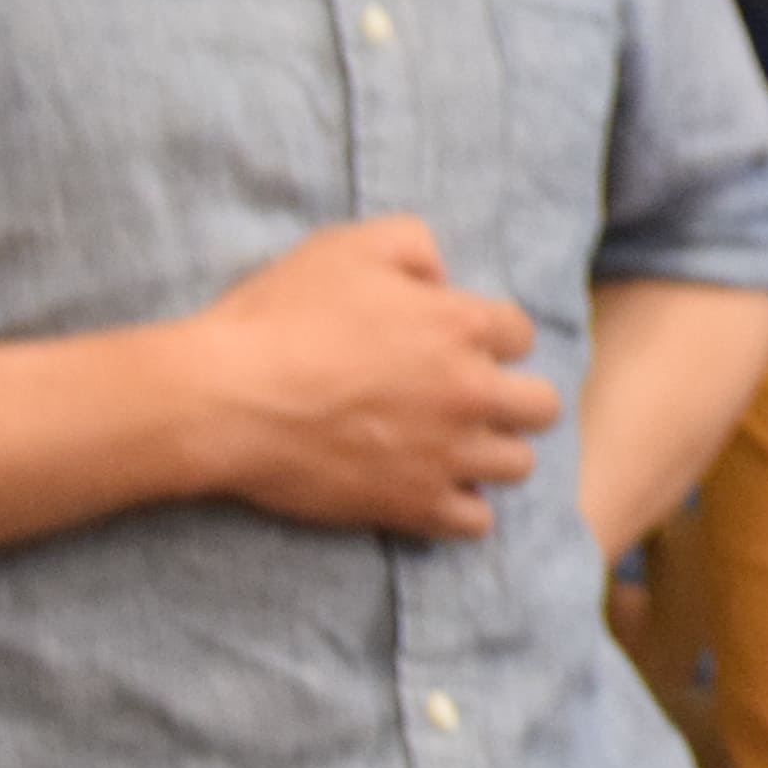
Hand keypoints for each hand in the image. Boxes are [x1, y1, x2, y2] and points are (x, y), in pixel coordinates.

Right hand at [181, 217, 557, 538]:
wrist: (226, 398)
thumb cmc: (281, 317)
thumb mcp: (347, 247)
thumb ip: (414, 245)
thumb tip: (443, 276)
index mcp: (460, 327)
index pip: (521, 334)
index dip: (491, 337)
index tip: (459, 345)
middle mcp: (469, 392)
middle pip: (541, 406)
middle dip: (513, 399)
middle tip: (470, 399)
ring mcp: (447, 454)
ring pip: (518, 465)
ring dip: (493, 454)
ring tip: (454, 446)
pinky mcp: (415, 505)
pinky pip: (477, 522)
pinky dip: (461, 509)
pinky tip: (431, 488)